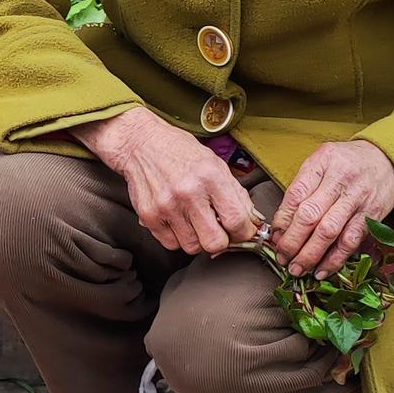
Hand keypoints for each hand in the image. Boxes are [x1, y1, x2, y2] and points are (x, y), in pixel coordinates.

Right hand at [81, 107, 259, 257]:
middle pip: (215, 243)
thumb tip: (252, 221)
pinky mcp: (150, 217)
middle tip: (218, 229)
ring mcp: (167, 207)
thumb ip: (236, 194)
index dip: (244, 231)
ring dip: (198, 239)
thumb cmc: (180, 152)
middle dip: (221, 240)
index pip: (236, 220)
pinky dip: (178, 237)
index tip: (242, 230)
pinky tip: (178, 220)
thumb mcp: (215, 163)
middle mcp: (188, 193)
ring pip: (193, 247)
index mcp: (210, 176)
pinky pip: (172, 244)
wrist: (141, 144)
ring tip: (195, 221)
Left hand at [267, 139, 393, 275]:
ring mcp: (357, 199)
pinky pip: (350, 242)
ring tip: (297, 269)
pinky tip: (321, 271)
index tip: (275, 237)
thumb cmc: (348, 162)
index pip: (296, 195)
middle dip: (292, 242)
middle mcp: (339, 180)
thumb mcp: (322, 161)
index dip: (282, 220)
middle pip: (310, 216)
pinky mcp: (370, 217)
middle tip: (282, 258)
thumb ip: (302, 188)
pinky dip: (334, 260)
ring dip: (310, 255)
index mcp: (322, 162)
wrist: (388, 160)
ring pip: (329, 232)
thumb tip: (282, 225)